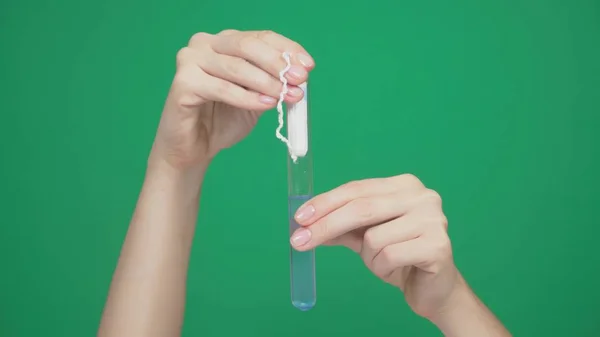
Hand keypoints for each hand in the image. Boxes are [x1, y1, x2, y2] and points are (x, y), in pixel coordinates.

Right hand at [152, 29, 314, 168]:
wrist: (194, 148)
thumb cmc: (223, 120)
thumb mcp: (257, 97)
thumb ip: (273, 83)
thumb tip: (300, 74)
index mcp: (224, 42)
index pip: (260, 37)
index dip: (287, 50)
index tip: (308, 67)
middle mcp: (204, 44)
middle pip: (247, 46)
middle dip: (278, 63)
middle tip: (299, 80)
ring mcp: (190, 61)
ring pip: (236, 67)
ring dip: (267, 82)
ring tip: (286, 96)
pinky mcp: (183, 83)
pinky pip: (222, 88)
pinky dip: (247, 98)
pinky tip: (266, 104)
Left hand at [290, 174, 459, 318]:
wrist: (434, 288)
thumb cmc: (399, 256)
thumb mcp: (364, 238)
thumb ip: (339, 226)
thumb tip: (304, 224)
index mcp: (403, 185)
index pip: (355, 189)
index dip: (325, 203)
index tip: (298, 218)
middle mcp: (422, 196)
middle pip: (361, 207)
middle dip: (326, 225)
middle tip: (298, 241)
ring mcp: (433, 219)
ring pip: (373, 237)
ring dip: (368, 256)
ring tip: (384, 261)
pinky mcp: (438, 245)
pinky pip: (389, 255)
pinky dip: (382, 267)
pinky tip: (398, 269)